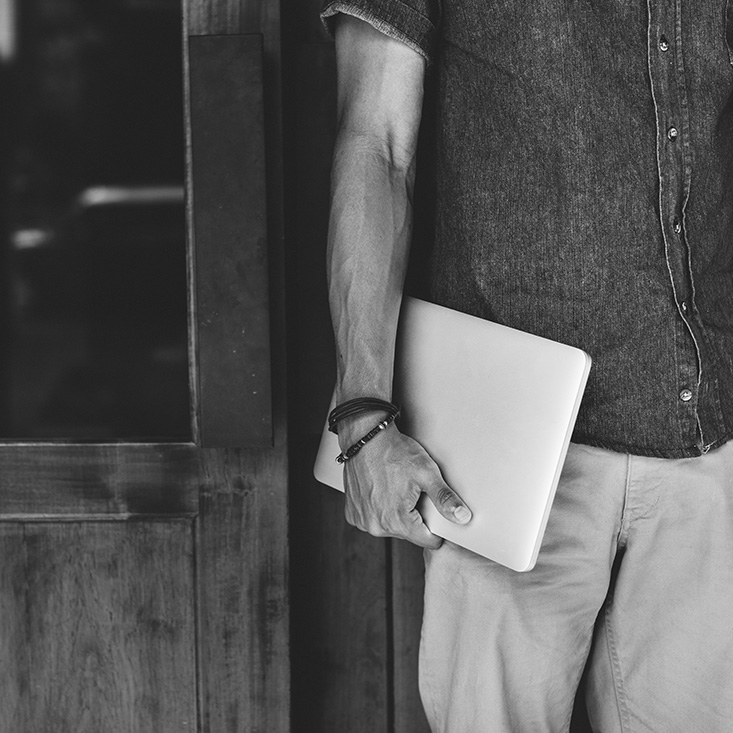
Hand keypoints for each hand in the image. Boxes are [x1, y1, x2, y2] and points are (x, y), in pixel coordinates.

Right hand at [339, 418, 471, 548]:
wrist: (366, 438)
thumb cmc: (394, 452)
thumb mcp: (426, 473)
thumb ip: (445, 498)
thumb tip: (462, 517)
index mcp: (397, 521)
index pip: (428, 540)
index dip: (436, 526)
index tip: (432, 508)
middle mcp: (376, 526)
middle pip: (409, 533)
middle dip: (414, 516)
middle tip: (411, 491)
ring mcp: (363, 521)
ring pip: (391, 527)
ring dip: (396, 512)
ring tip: (395, 488)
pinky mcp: (353, 513)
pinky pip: (374, 519)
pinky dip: (379, 509)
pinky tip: (381, 491)